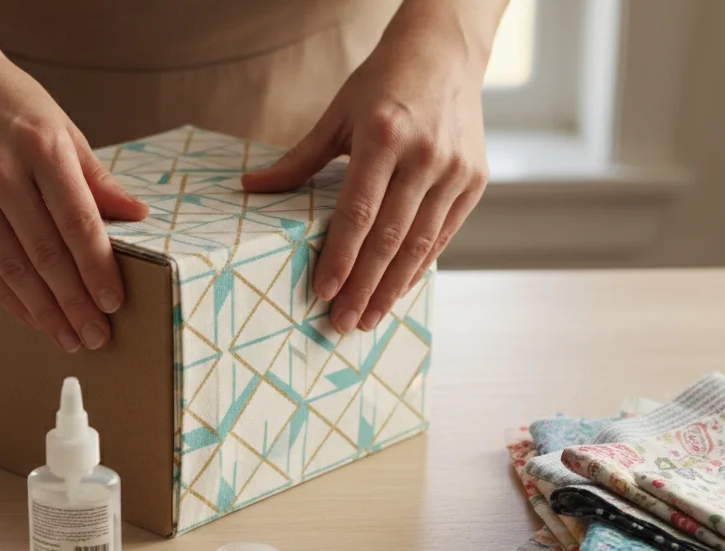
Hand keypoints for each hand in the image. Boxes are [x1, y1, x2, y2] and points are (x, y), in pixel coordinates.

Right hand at [0, 53, 147, 351]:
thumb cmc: (15, 107)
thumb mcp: (64, 130)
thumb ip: (97, 180)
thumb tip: (139, 216)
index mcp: (42, 147)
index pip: (76, 221)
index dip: (96, 268)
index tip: (113, 303)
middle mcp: (0, 170)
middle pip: (44, 253)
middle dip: (74, 303)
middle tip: (97, 337)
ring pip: (11, 267)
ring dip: (44, 311)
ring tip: (69, 338)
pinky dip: (9, 298)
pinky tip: (33, 318)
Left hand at [241, 27, 489, 333]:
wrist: (445, 53)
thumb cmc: (383, 84)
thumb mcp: (337, 114)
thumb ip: (299, 159)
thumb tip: (250, 188)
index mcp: (384, 135)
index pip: (358, 211)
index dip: (341, 257)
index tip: (323, 292)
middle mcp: (424, 155)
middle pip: (389, 237)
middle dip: (364, 287)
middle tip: (342, 323)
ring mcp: (454, 171)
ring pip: (419, 244)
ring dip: (392, 288)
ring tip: (367, 319)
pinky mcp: (474, 181)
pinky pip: (442, 235)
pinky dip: (418, 267)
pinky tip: (397, 291)